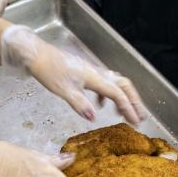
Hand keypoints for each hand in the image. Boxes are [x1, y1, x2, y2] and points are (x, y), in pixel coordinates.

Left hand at [0, 25, 145, 124]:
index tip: (136, 121)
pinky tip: (101, 105)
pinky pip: (103, 83)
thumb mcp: (63, 91)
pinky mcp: (84, 72)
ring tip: (125, 113)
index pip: (118, 94)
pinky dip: (107, 95)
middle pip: (123, 85)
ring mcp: (91, 71)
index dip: (129, 108)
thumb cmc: (48, 71)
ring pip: (115, 83)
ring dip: (123, 97)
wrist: (37, 55)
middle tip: (140, 116)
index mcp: (94, 77)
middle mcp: (97, 73)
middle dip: (134, 101)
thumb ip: (79, 104)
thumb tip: (95, 117)